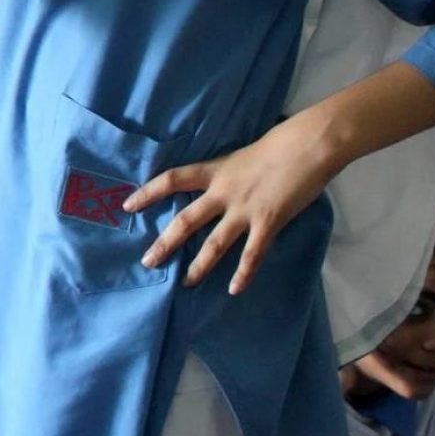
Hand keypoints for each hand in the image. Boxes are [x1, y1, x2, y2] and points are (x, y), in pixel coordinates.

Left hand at [122, 116, 338, 294]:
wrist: (307, 146)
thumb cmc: (277, 146)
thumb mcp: (239, 156)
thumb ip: (225, 175)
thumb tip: (215, 188)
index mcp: (214, 171)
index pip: (172, 180)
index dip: (148, 193)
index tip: (128, 206)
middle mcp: (223, 192)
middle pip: (186, 220)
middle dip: (166, 242)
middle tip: (148, 262)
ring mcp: (245, 209)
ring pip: (215, 243)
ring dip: (199, 265)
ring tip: (185, 282)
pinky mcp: (269, 222)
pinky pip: (252, 254)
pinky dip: (243, 274)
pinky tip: (233, 290)